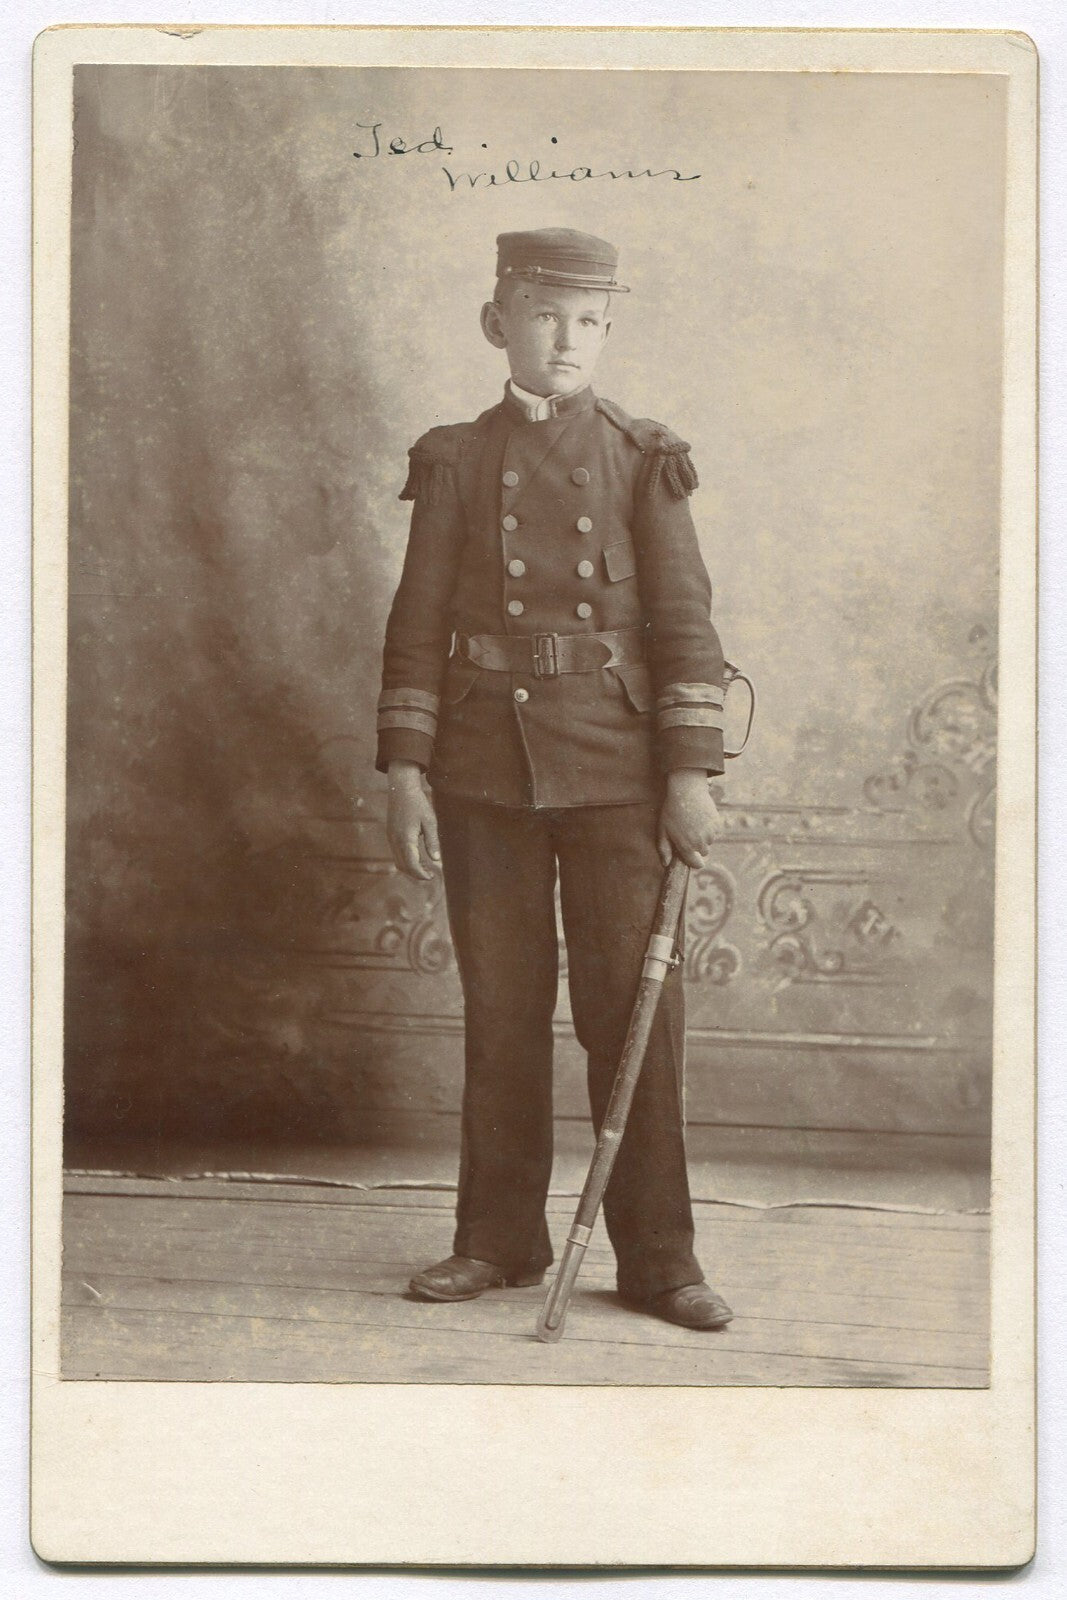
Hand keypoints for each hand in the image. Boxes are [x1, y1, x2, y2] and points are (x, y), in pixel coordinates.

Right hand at [386, 762, 440, 880]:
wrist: (401, 789)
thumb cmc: (418, 804)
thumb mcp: (430, 822)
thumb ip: (432, 842)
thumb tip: (436, 860)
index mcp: (406, 839)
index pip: (411, 865)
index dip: (421, 874)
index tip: (431, 877)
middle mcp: (395, 841)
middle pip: (403, 866)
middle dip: (416, 874)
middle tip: (430, 874)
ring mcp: (391, 838)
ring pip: (398, 861)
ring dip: (410, 868)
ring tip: (425, 867)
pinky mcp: (390, 835)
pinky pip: (396, 854)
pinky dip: (406, 860)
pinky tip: (417, 856)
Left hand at [657, 769, 722, 868]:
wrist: (686, 791)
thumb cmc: (671, 811)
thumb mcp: (662, 830)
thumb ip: (664, 849)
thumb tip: (666, 864)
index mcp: (686, 847)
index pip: (697, 864)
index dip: (694, 861)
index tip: (691, 855)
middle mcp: (700, 843)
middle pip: (703, 852)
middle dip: (697, 846)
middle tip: (688, 832)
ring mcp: (710, 833)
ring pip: (709, 841)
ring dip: (704, 836)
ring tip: (693, 822)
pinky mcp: (717, 824)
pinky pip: (715, 831)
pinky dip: (710, 827)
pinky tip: (701, 817)